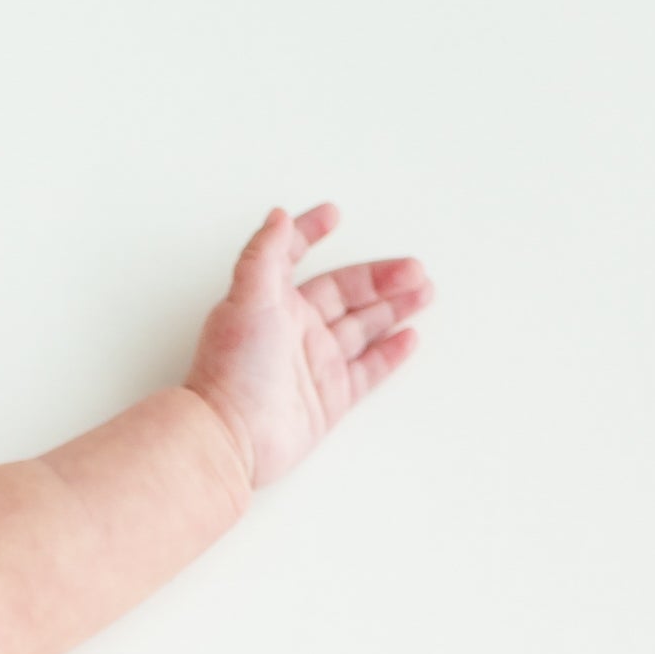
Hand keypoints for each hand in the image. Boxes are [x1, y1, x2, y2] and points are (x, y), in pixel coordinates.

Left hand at [183, 203, 432, 491]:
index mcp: (272, 302)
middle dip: (380, 278)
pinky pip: (366, 370)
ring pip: (362, 327)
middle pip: (345, 293)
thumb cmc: (231, 371)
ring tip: (424, 291)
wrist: (230, 438)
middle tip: (414, 268)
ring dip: (394, 308)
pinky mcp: (328, 399)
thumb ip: (264, 253)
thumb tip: (278, 216)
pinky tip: (409, 336)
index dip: (310, 234)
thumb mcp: (246, 298)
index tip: (333, 215)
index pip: (293, 257)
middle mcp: (293, 331)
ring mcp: (313, 365)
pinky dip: (389, 353)